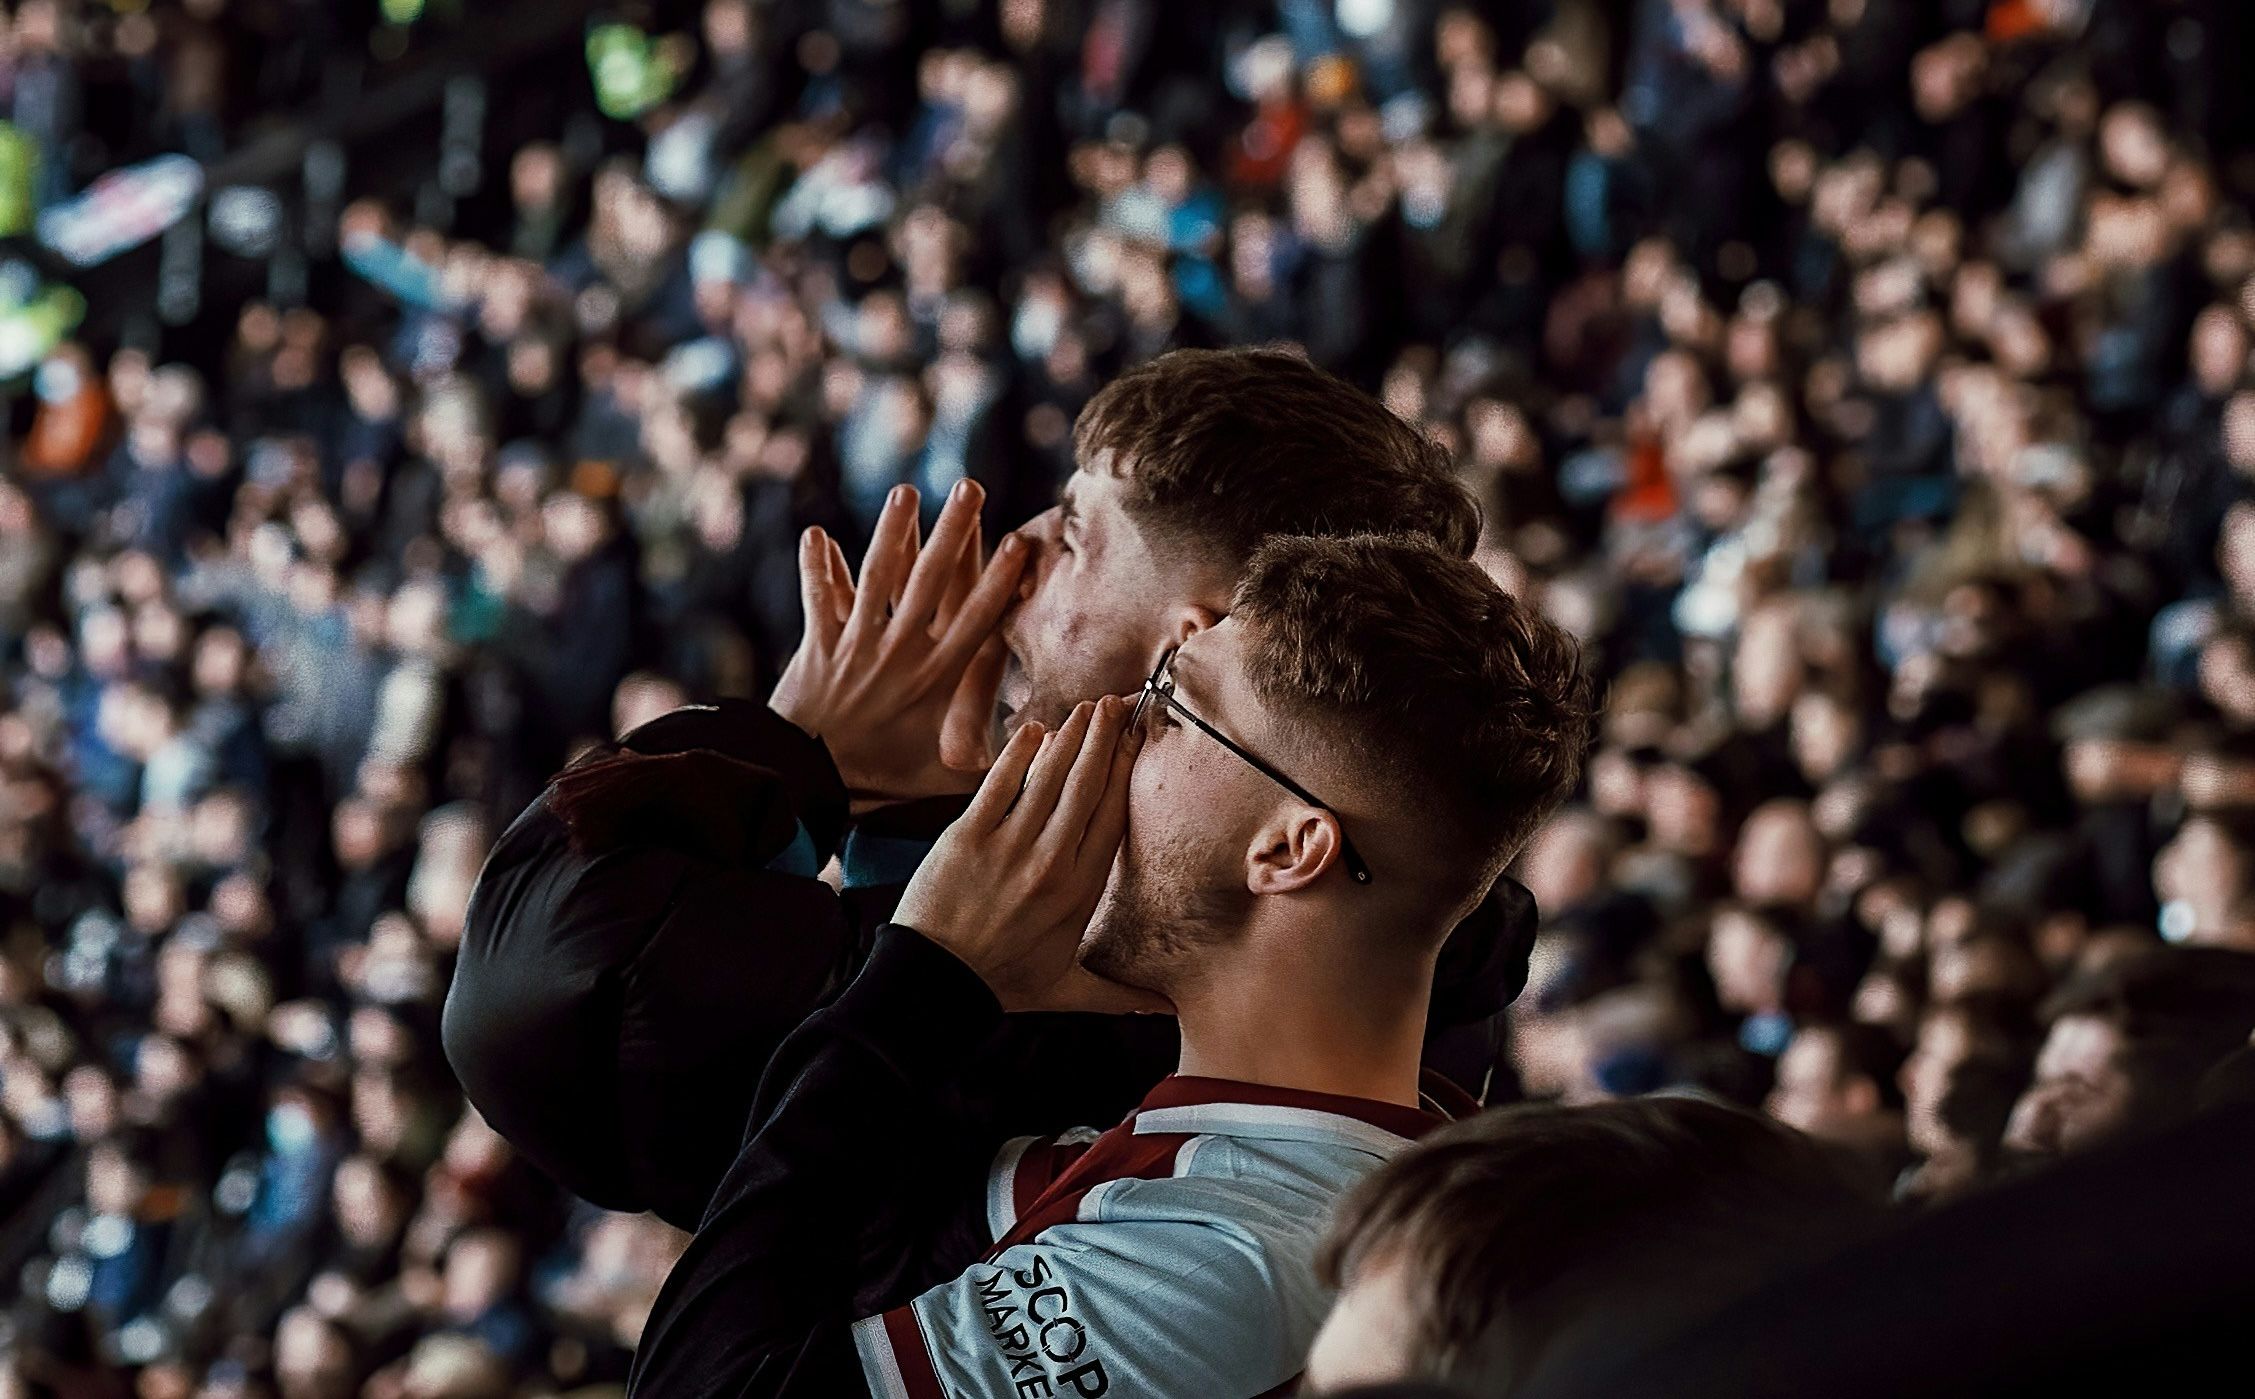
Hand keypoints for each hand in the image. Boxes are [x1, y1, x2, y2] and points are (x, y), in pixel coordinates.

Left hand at [771, 481, 1024, 805]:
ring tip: (906, 492)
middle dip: (954, 531)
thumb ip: (992, 764)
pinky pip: (819, 599)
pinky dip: (817, 567)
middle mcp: (900, 652)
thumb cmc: (881, 783)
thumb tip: (1044, 753)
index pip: (976, 618)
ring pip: (878, 577)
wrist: (809, 784)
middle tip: (971, 487)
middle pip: (932, 580)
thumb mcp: (945, 781)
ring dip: (892, 532)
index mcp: (936, 678)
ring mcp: (857, 645)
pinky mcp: (818, 647)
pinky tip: (814, 533)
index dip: (998, 579)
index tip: (1019, 541)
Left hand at [894, 697, 1169, 1014]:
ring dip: (1072, 736)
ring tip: (1089, 708)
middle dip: (1106, 739)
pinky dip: (1020, 753)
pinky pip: (1001, 783)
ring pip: (1050, 777)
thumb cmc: (1001, 985)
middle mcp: (1050, 863)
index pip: (1113, 818)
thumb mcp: (1067, 990)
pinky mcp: (967, 836)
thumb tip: (1168, 1009)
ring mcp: (1008, 846)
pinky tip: (1035, 730)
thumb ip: (1121, 995)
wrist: (932, 984)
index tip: (1137, 742)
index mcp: (1079, 892)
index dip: (1126, 772)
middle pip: (1088, 786)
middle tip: (1120, 703)